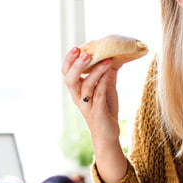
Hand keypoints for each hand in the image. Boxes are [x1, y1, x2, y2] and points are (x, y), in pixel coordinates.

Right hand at [61, 47, 126, 182]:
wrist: (108, 134)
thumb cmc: (105, 110)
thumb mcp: (107, 88)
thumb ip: (107, 74)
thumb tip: (115, 56)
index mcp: (77, 90)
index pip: (67, 73)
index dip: (69, 61)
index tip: (75, 48)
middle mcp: (78, 97)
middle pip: (69, 79)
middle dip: (76, 65)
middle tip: (84, 52)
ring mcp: (87, 105)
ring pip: (85, 86)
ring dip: (95, 71)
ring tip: (106, 60)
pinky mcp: (97, 111)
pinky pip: (99, 94)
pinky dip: (104, 81)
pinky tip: (110, 71)